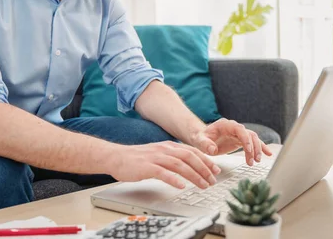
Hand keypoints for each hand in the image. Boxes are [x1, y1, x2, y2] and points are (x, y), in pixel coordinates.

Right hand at [107, 141, 221, 189]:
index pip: (192, 151)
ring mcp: (156, 157)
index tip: (216, 169)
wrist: (117, 157)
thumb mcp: (159, 153)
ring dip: (194, 175)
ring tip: (202, 185)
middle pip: (189, 157)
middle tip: (212, 180)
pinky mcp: (147, 167)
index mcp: (169, 146)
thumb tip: (189, 165)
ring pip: (179, 165)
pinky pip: (162, 173)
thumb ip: (173, 157)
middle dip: (204, 169)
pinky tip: (181, 186)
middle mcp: (165, 150)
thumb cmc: (138, 158)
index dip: (206, 160)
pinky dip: (173, 179)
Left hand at [190, 118, 272, 165]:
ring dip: (257, 150)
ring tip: (256, 161)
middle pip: (249, 135)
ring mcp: (239, 134)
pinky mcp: (241, 140)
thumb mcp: (199, 141)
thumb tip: (212, 149)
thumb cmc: (201, 138)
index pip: (239, 129)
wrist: (202, 138)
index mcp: (225, 125)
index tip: (248, 149)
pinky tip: (268, 154)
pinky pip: (254, 143)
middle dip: (253, 147)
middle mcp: (234, 128)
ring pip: (253, 139)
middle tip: (253, 160)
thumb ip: (205, 144)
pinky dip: (261, 148)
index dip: (245, 138)